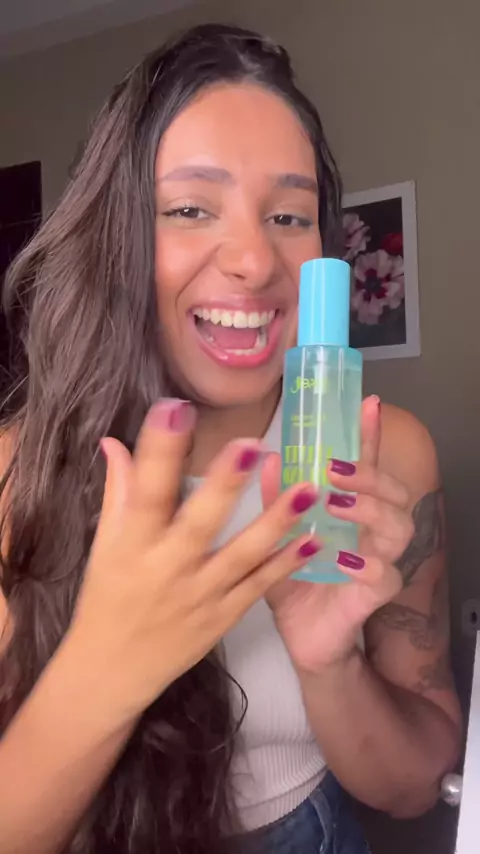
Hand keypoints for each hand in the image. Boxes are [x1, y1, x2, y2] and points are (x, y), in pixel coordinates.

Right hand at [67, 398, 320, 723]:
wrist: (112, 670)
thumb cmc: (107, 597)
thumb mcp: (105, 545)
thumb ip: (118, 492)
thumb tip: (114, 441)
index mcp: (131, 544)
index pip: (144, 491)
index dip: (158, 451)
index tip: (175, 408)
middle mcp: (166, 568)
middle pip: (198, 523)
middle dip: (224, 485)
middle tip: (253, 444)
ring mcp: (199, 596)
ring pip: (241, 556)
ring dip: (276, 522)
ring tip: (309, 489)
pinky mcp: (223, 618)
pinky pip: (258, 587)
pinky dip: (286, 564)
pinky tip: (315, 540)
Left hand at [262, 396, 413, 673]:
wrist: (297, 636)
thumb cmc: (290, 580)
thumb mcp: (274, 535)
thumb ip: (275, 500)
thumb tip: (270, 458)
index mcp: (349, 511)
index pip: (365, 467)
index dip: (369, 436)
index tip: (368, 404)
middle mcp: (369, 530)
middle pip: (392, 493)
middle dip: (369, 475)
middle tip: (335, 467)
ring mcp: (378, 561)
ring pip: (397, 527)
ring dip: (369, 509)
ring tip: (337, 503)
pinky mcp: (374, 596)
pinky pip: (384, 576)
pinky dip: (366, 564)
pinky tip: (345, 556)